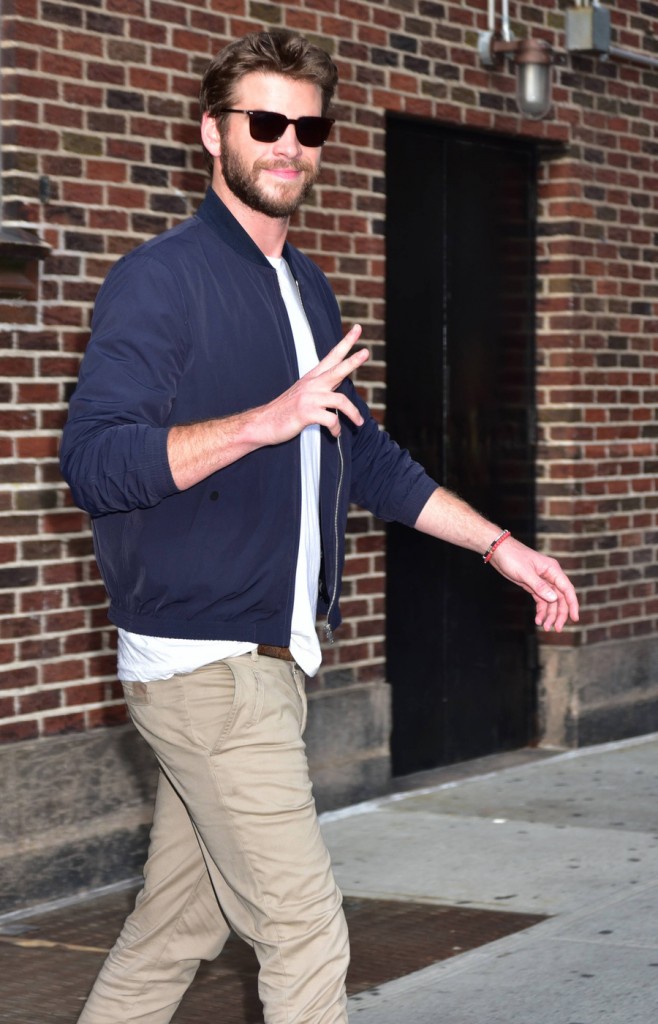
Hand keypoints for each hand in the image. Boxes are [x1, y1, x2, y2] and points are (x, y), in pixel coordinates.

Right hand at [259, 324, 368, 443]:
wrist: (263, 423)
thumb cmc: (285, 411)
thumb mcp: (303, 394)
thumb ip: (321, 388)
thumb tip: (339, 387)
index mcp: (312, 378)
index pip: (332, 356)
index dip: (346, 343)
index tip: (357, 329)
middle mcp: (311, 385)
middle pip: (337, 370)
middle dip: (353, 361)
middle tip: (366, 352)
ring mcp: (309, 398)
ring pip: (340, 400)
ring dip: (353, 413)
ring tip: (358, 422)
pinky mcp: (306, 413)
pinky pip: (331, 419)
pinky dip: (336, 428)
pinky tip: (335, 433)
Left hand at [490, 536, 578, 631]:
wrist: (499, 551)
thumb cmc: (512, 557)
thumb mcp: (525, 572)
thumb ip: (539, 586)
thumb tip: (554, 599)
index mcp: (553, 570)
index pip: (567, 589)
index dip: (572, 604)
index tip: (575, 618)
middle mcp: (550, 576)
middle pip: (560, 598)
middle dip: (559, 614)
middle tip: (556, 628)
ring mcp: (542, 582)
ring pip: (551, 602)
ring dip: (550, 615)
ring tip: (546, 627)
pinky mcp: (534, 586)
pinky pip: (541, 601)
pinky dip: (541, 611)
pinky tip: (539, 620)